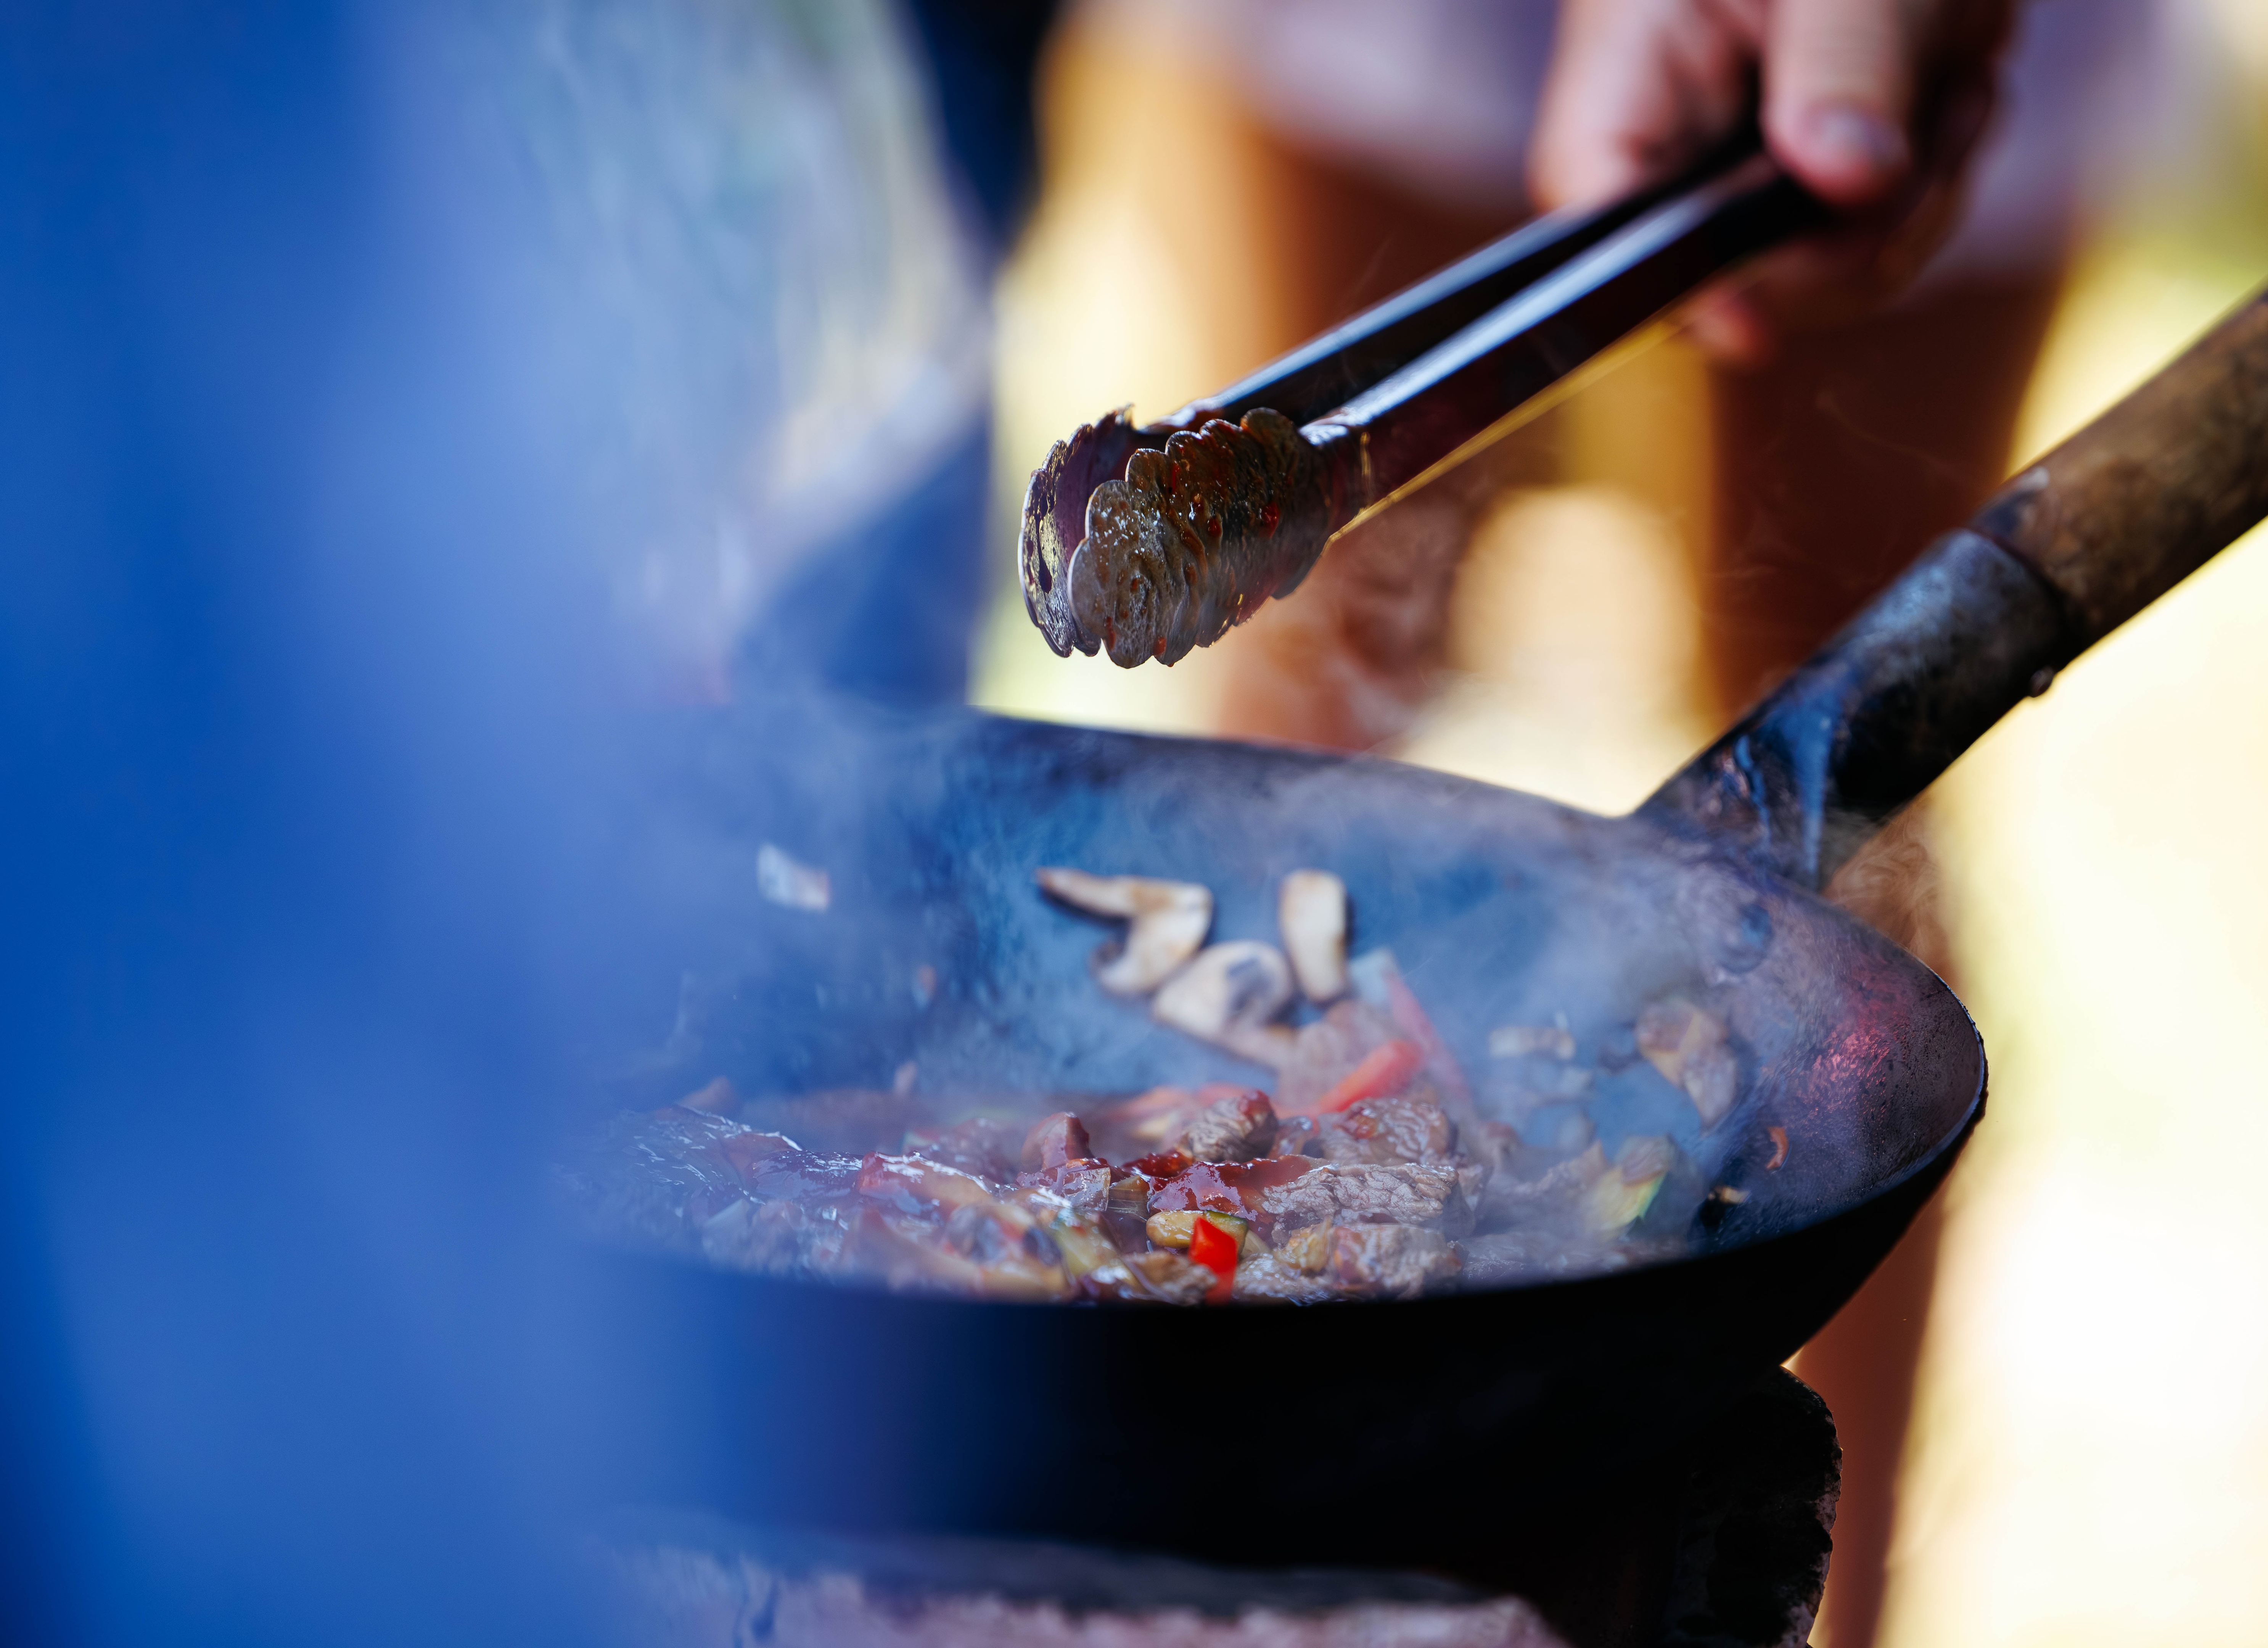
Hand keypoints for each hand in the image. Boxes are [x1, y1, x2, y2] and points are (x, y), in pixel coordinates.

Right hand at [1529, 0, 2014, 361]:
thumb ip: (1845, 63)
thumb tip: (1847, 182)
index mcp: (1633, 56)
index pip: (1599, 206)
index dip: (1666, 284)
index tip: (1751, 328)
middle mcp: (1677, 122)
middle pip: (1719, 266)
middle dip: (1843, 232)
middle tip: (1929, 135)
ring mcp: (1742, 155)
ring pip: (1815, 269)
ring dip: (1913, 200)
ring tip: (1951, 86)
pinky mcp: (1807, 172)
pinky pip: (1871, 240)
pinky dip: (1936, 182)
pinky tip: (1951, 95)